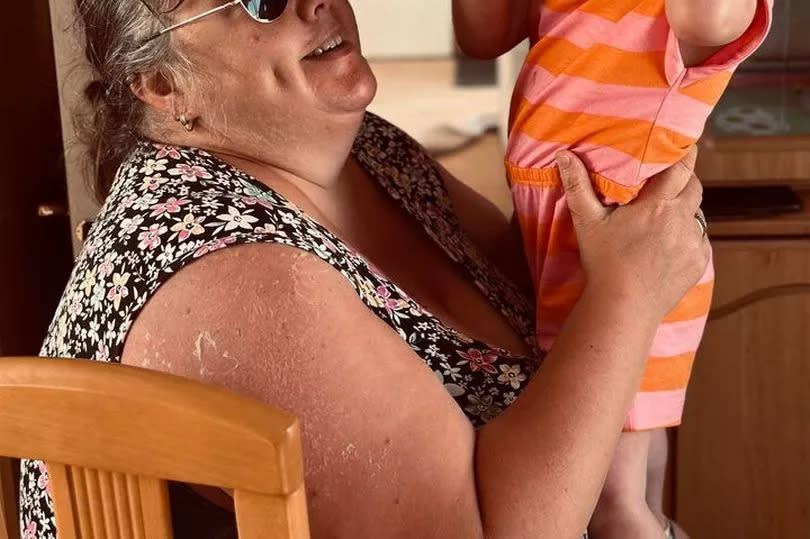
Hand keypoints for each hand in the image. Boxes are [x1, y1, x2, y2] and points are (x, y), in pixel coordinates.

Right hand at [556, 148, 710, 318]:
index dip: (684, 155)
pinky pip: (699, 240)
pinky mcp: (698, 263)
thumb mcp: (587, 221)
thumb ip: (577, 185)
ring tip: (664, 218)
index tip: (683, 146)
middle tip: (666, 182)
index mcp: (658, 205)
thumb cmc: (602, 263)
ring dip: (684, 211)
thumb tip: (563, 154)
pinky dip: (687, 238)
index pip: (682, 168)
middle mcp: (681, 220)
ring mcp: (693, 243)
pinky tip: (667, 246)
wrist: (622, 308)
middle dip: (683, 181)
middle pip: (694, 187)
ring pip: (697, 215)